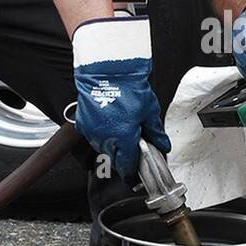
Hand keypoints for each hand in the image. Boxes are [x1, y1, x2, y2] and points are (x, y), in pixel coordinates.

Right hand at [72, 16, 170, 180]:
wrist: (108, 70)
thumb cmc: (128, 86)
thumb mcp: (149, 110)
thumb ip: (156, 132)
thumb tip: (162, 144)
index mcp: (123, 138)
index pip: (126, 164)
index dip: (131, 172)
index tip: (133, 176)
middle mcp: (106, 138)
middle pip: (114, 158)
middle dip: (123, 157)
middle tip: (132, 148)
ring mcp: (92, 131)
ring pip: (103, 148)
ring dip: (113, 146)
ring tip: (122, 132)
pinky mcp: (83, 123)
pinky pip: (94, 137)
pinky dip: (102, 135)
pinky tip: (110, 125)